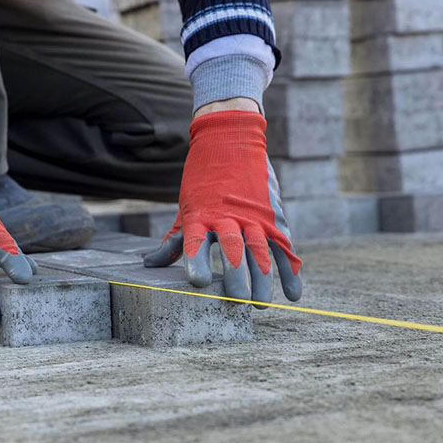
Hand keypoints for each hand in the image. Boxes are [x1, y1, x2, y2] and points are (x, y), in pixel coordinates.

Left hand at [144, 110, 301, 306]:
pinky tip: (292, 294)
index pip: (197, 241)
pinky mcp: (272, 216)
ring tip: (260, 303)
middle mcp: (228, 215)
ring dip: (262, 278)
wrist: (230, 139)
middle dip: (236, 276)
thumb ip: (174, 240)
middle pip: (233, 249)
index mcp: (201, 214)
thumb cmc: (202, 180)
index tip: (197, 283)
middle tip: (237, 300)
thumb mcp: (186, 208)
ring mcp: (253, 215)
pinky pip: (284, 246)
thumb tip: (150, 265)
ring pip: (260, 249)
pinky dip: (291, 270)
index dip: (197, 262)